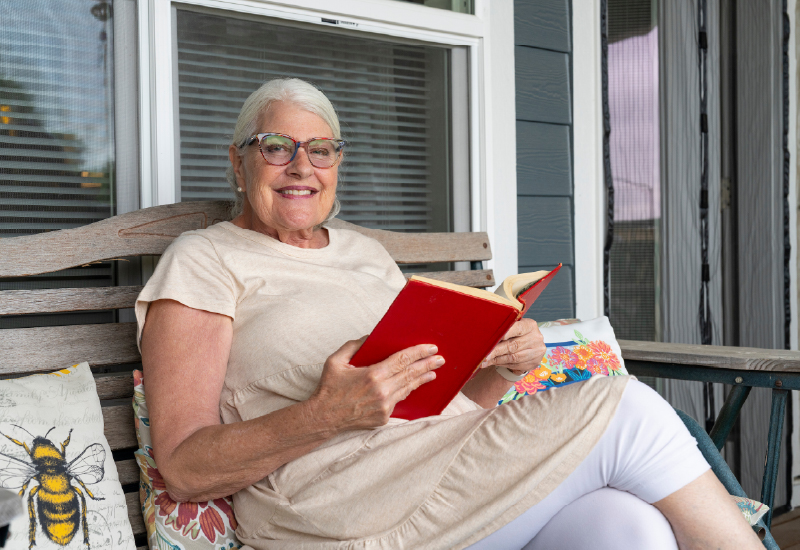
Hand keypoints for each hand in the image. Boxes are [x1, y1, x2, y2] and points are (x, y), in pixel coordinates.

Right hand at [310, 338, 444, 430]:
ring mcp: (384, 406)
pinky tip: (414, 386)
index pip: (402, 360)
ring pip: (408, 388)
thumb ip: (353, 346)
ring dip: (422, 379)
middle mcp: (382, 391)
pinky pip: (398, 401)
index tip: (431, 348)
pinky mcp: (384, 417)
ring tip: (433, 372)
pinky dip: (407, 391)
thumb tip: (370, 336)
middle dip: (427, 365)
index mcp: (373, 375)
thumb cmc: (329, 388)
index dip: (418, 353)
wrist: (323, 417)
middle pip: (410, 374)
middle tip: (440, 359)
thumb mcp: (335, 361)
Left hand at [481, 318, 544, 375]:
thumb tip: (485, 334)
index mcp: (530, 325)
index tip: (492, 338)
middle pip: (514, 345)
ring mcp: (537, 352)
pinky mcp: (534, 363)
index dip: (505, 333)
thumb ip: (503, 328)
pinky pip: (515, 365)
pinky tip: (493, 363)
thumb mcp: (512, 326)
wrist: (527, 345)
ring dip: (497, 360)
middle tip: (484, 355)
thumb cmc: (515, 333)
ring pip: (513, 357)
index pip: (517, 328)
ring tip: (485, 361)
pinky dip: (502, 364)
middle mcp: (536, 338)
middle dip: (497, 351)